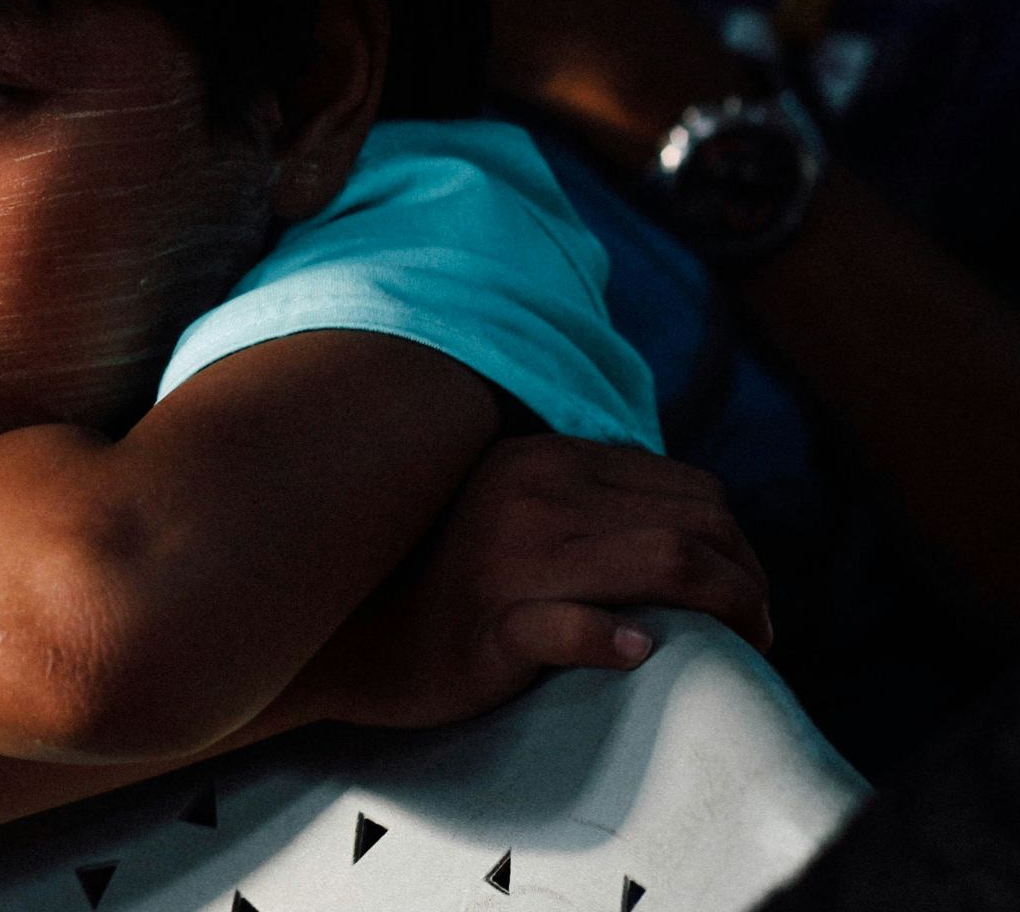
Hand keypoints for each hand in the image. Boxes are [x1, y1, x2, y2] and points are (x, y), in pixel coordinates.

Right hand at [295, 434, 769, 727]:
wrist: (352, 638)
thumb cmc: (445, 585)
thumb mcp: (514, 514)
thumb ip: (584, 504)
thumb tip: (690, 528)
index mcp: (545, 460)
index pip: (689, 487)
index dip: (740, 543)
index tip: (749, 594)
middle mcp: (535, 495)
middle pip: (694, 524)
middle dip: (750, 580)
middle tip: (760, 631)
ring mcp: (511, 559)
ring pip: (665, 563)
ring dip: (728, 610)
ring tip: (743, 648)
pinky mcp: (491, 625)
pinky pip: (571, 627)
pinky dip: (616, 639)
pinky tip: (640, 653)